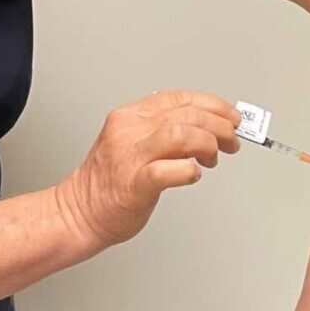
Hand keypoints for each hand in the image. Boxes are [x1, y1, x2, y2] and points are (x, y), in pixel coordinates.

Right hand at [55, 90, 241, 251]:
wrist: (78, 213)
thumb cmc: (110, 181)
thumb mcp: (134, 141)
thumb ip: (165, 129)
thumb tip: (209, 125)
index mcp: (131, 116)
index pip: (180, 98)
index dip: (213, 104)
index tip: (231, 116)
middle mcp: (129, 130)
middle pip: (188, 114)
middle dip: (220, 126)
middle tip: (231, 141)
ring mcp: (130, 156)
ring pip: (182, 134)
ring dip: (208, 144)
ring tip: (213, 158)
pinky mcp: (134, 184)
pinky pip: (170, 170)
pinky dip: (190, 171)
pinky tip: (194, 174)